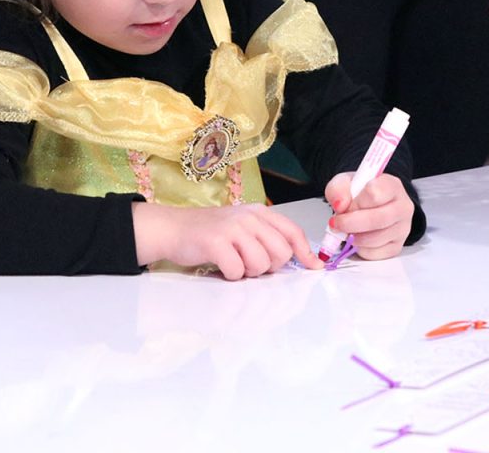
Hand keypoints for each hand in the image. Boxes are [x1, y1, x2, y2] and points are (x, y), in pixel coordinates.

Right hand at [132, 202, 322, 279]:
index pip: (292, 231)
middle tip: (251, 263)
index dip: (305, 252)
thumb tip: (299, 259)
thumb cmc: (210, 232)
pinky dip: (231, 275)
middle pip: (281, 252)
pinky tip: (221, 266)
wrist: (174, 228)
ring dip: (249, 272)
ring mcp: (232, 228)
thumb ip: (267, 237)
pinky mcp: (216, 242)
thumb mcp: (243, 226)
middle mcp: (248, 217)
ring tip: (234, 263)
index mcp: (259, 212)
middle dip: (270, 266)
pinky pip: (237, 271)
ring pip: (261, 264)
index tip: (314, 267)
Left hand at [323, 172, 413, 260]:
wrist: (370, 204)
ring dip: (354, 237)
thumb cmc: (360, 193)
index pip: (375, 194)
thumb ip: (338, 189)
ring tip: (346, 230)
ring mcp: (402, 228)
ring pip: (375, 239)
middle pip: (377, 219)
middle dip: (350, 224)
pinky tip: (358, 238)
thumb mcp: (345, 182)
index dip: (355, 203)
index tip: (344, 206)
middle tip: (336, 224)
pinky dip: (360, 249)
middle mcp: (403, 207)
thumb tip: (340, 206)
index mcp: (392, 186)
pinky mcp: (397, 246)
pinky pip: (375, 253)